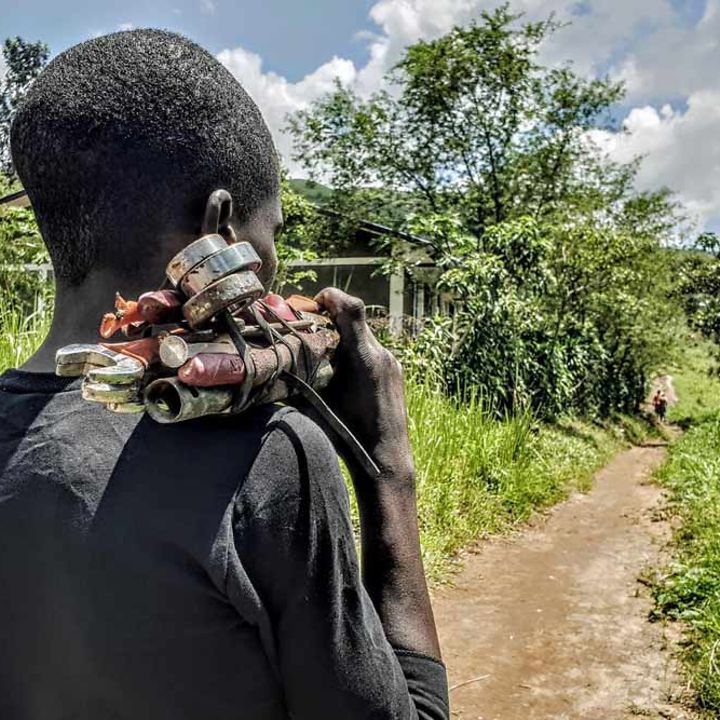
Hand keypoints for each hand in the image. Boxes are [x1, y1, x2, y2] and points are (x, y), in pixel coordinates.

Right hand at [314, 288, 413, 484]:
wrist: (387, 457)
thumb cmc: (349, 435)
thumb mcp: (318, 403)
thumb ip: (302, 375)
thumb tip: (276, 359)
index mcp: (364, 358)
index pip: (351, 308)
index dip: (331, 297)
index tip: (313, 304)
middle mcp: (381, 354)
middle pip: (353, 319)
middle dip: (330, 319)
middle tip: (309, 331)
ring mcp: (391, 361)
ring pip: (361, 335)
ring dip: (342, 337)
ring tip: (323, 355)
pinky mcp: (395, 370)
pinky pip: (371, 349)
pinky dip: (354, 351)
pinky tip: (341, 371)